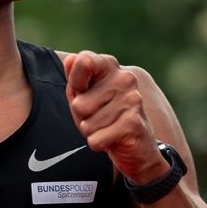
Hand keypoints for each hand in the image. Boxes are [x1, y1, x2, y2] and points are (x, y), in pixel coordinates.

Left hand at [61, 52, 168, 185]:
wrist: (137, 147)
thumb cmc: (105, 118)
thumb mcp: (84, 96)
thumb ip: (75, 78)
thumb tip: (69, 60)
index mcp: (110, 66)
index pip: (84, 62)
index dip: (76, 83)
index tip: (84, 91)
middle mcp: (125, 78)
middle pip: (79, 104)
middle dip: (83, 117)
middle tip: (99, 118)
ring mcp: (132, 100)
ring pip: (87, 125)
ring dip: (92, 132)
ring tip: (107, 128)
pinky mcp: (133, 123)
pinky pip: (96, 139)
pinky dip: (99, 144)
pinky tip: (113, 139)